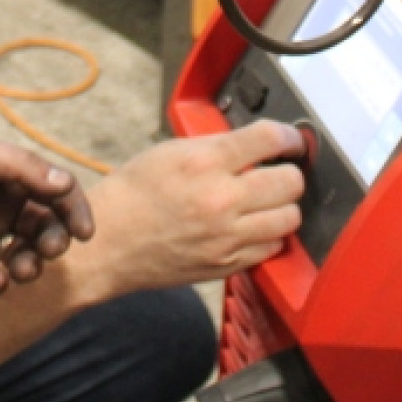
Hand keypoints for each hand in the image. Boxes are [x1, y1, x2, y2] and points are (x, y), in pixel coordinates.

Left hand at [0, 128, 95, 294]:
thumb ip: (23, 168)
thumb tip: (67, 184)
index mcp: (6, 172)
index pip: (55, 189)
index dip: (74, 208)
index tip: (83, 232)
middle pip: (45, 224)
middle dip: (54, 239)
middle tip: (47, 249)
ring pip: (23, 253)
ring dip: (31, 263)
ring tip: (20, 268)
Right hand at [75, 121, 305, 301]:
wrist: (110, 242)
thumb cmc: (134, 194)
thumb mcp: (170, 151)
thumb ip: (216, 146)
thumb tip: (253, 144)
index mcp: (205, 163)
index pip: (270, 139)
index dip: (289, 136)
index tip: (291, 140)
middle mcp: (221, 200)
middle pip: (290, 182)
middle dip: (288, 172)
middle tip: (278, 171)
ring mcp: (227, 237)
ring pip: (289, 218)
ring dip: (282, 205)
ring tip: (266, 200)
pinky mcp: (227, 264)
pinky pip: (271, 248)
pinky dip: (268, 235)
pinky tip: (252, 226)